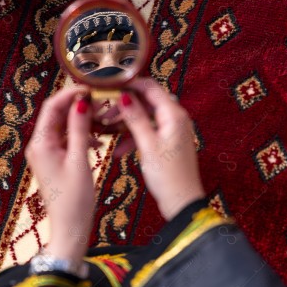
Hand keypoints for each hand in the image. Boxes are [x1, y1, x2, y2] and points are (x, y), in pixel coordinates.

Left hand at [25, 87, 93, 261]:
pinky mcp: (54, 160)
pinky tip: (95, 140)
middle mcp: (39, 145)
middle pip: (57, 114)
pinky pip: (66, 138)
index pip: (52, 106)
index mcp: (41, 144)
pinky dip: (80, 134)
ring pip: (63, 125)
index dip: (71, 93)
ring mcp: (46, 153)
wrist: (70, 228)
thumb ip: (80, 129)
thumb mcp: (80, 160)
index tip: (91, 87)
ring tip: (102, 119)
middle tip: (101, 101)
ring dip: (81, 120)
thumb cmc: (74, 199)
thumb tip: (81, 101)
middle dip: (78, 105)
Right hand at [117, 78, 205, 220]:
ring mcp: (173, 130)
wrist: (182, 202)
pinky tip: (117, 151)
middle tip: (104, 113)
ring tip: (107, 130)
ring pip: (146, 117)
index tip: (109, 88)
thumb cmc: (167, 175)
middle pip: (147, 101)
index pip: (151, 87)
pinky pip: (148, 132)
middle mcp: (176, 118)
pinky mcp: (168, 143)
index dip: (130, 84)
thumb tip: (124, 96)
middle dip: (125, 106)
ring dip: (127, 123)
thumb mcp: (147, 145)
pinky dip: (134, 138)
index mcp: (174, 114)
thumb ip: (136, 118)